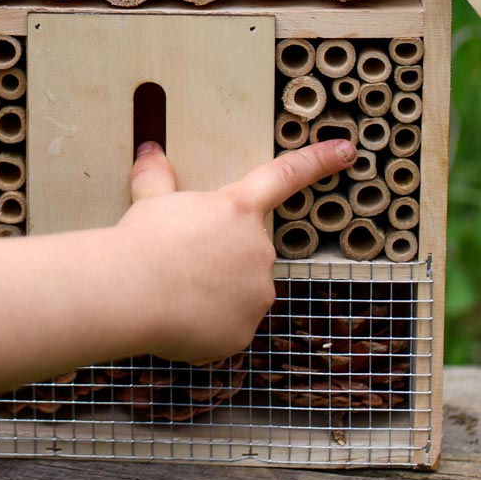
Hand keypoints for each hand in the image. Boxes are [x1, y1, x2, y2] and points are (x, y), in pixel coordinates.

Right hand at [115, 139, 353, 362]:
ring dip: (213, 293)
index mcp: (238, 209)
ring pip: (239, 292)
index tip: (347, 150)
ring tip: (174, 292)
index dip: (318, 161)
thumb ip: (157, 178)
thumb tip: (150, 151)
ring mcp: (257, 292)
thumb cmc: (143, 242)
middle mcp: (258, 248)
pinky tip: (179, 319)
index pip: (285, 176)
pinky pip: (228, 326)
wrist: (133, 291)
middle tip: (180, 264)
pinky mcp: (245, 330)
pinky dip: (207, 325)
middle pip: (247, 251)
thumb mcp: (150, 201)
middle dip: (219, 258)